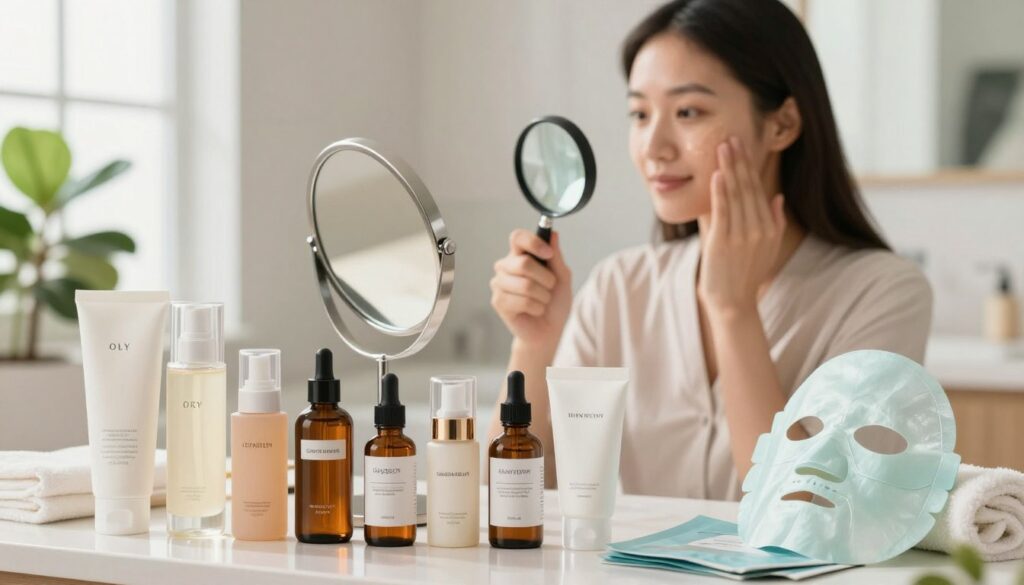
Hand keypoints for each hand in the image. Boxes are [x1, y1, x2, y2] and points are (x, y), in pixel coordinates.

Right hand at [490, 230, 572, 353]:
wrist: (549, 330)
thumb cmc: (554, 302)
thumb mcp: (562, 276)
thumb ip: (556, 256)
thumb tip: (552, 234)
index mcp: (520, 255)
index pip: (517, 237)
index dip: (533, 243)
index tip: (548, 254)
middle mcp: (505, 266)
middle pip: (524, 263)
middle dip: (546, 279)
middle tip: (549, 288)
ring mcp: (499, 283)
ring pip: (526, 284)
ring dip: (543, 296)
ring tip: (542, 301)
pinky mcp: (498, 301)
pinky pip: (523, 301)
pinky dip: (537, 308)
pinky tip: (534, 310)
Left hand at [697, 136, 785, 318]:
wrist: (733, 302)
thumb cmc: (744, 275)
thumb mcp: (766, 247)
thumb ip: (772, 221)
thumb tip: (777, 195)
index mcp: (769, 226)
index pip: (758, 189)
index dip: (750, 166)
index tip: (743, 145)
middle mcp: (759, 228)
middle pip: (748, 186)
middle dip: (740, 160)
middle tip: (732, 136)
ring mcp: (743, 234)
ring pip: (736, 194)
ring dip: (730, 168)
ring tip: (723, 146)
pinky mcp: (724, 242)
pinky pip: (723, 211)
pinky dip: (721, 192)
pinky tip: (718, 174)